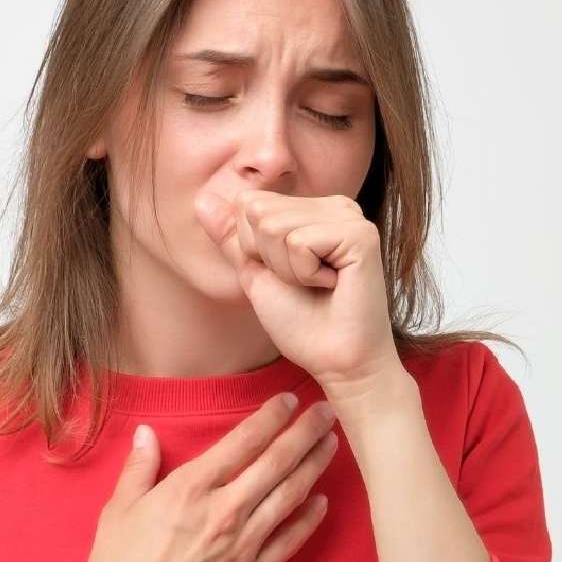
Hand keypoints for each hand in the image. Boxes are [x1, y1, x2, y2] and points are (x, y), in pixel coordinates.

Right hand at [73, 393, 338, 561]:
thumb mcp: (118, 511)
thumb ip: (139, 469)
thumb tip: (147, 433)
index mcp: (190, 489)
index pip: (242, 442)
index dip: (270, 417)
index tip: (288, 401)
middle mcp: (224, 511)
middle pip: (276, 463)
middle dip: (304, 433)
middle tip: (327, 412)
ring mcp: (243, 546)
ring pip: (290, 497)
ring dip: (314, 467)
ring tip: (331, 445)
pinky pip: (289, 542)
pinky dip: (308, 519)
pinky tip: (322, 502)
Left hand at [194, 188, 410, 400]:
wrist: (336, 362)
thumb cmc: (302, 324)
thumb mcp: (255, 274)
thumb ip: (232, 236)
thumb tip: (201, 199)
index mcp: (313, 209)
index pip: (249, 203)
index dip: (254, 250)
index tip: (289, 277)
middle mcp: (335, 205)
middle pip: (259, 211)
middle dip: (269, 258)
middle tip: (305, 284)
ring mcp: (350, 216)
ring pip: (275, 226)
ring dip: (287, 270)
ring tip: (318, 286)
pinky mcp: (360, 234)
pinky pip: (299, 242)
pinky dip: (304, 274)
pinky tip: (332, 285)